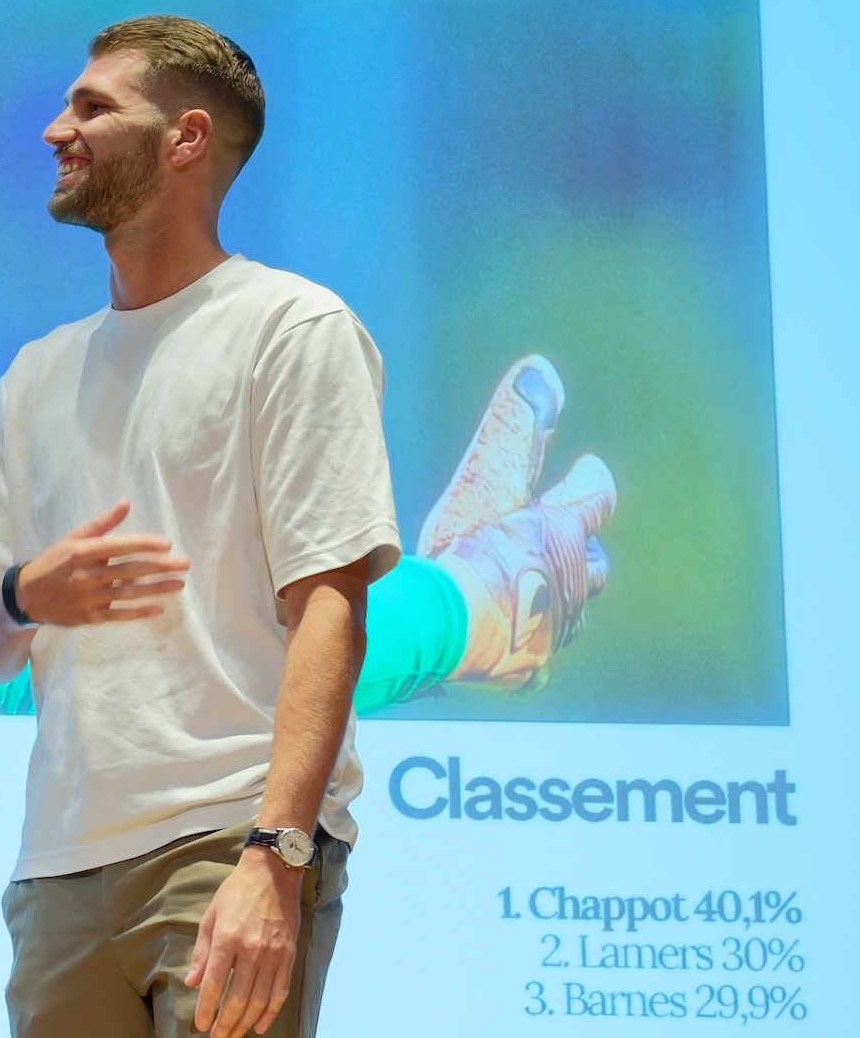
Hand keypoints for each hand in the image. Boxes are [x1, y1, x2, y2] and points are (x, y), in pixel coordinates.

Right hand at [12, 501, 187, 626]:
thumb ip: (102, 524)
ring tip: (179, 584)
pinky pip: (119, 615)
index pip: (118, 546)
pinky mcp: (90, 617)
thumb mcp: (73, 538)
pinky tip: (159, 608)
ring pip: (128, 594)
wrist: (28, 596)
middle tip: (184, 564)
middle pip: (129, 571)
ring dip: (156, 589)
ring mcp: (89, 599)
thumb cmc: (55, 563)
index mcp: (82, 553)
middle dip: (159, 567)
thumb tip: (126, 503)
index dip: (143, 544)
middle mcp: (87, 576)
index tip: (167, 544)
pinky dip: (139, 613)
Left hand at [186, 848, 303, 1037]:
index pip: (216, 984)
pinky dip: (270, 1012)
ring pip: (260, 1000)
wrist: (272, 875)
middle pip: (238, 998)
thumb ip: (202, 952)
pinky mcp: (289, 957)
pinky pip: (280, 992)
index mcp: (228, 940)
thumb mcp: (210, 917)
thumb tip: (193, 983)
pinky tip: (259, 1025)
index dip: (206, 1009)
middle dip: (226, 1023)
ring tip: (234, 1036)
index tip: (200, 1026)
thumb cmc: (235, 893)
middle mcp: (252, 951)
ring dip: (245, 1023)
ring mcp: (274, 955)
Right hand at [416, 356, 615, 689]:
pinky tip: (509, 642)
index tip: (589, 469)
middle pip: (593, 565)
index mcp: (564, 532)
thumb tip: (541, 368)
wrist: (443, 628)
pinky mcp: (529, 669)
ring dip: (558, 597)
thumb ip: (515, 425)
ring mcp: (553, 630)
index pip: (594, 498)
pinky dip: (525, 642)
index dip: (591, 482)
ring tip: (536, 593)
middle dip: (582, 550)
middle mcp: (571, 582)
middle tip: (566, 540)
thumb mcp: (488, 479)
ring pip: (569, 612)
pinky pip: (536, 658)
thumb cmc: (465, 549)